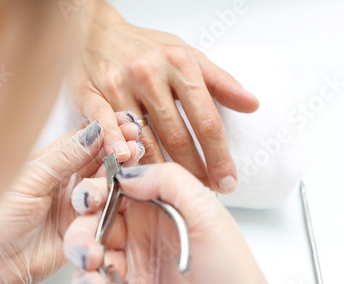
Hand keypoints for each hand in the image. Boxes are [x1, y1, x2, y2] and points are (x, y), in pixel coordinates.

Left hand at [0, 119, 144, 283]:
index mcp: (49, 160)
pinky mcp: (84, 226)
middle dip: (117, 149)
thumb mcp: (31, 180)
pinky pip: (106, 212)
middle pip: (99, 159)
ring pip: (106, 183)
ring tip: (134, 162)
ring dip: (120, 173)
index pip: (82, 138)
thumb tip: (94, 131)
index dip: (104, 129)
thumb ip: (65, 157)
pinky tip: (128, 191)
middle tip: (134, 142)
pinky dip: (118, 201)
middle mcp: (65, 179)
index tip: (124, 123)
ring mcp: (76, 203)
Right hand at [64, 163, 306, 283]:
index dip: (94, 191)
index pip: (112, 190)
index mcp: (154, 209)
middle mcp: (138, 235)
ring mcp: (130, 268)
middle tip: (90, 251)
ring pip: (86, 260)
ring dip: (84, 271)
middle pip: (90, 225)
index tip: (89, 199)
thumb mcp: (208, 215)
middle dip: (81, 236)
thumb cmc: (233, 273)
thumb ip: (169, 182)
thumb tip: (126, 173)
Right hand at [68, 1, 258, 193]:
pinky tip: (125, 162)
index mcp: (179, 63)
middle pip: (177, 135)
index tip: (228, 179)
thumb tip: (252, 104)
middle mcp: (149, 74)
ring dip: (161, 170)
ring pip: (143, 138)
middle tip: (206, 191)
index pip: (206, 119)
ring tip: (175, 189)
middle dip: (195, 169)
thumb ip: (219, 82)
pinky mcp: (91, 95)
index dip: (219, 154)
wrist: (93, 33)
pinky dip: (114, 145)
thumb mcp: (186, 55)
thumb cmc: (143, 48)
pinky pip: (105, 126)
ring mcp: (119, 85)